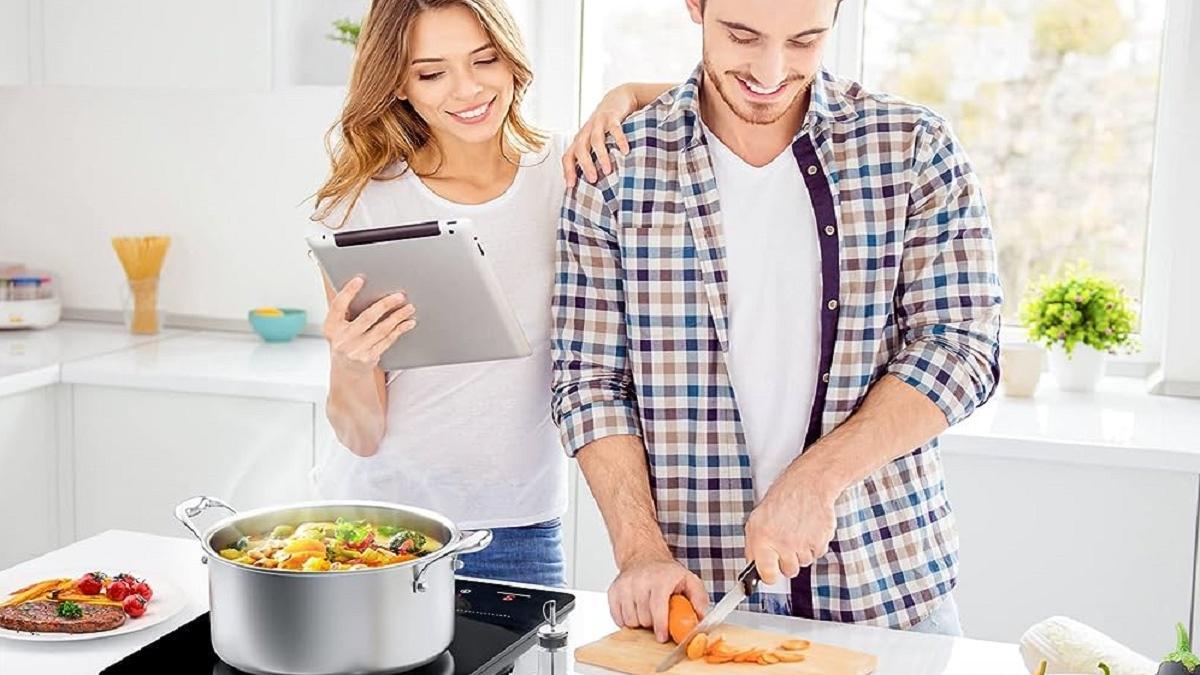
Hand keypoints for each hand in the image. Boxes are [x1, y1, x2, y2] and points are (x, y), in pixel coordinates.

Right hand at [322, 276, 416, 373]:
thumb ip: (347, 311)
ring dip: (397, 317)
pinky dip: (399, 330)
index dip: (348, 292)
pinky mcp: (369, 358)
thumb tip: (369, 288)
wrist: (347, 371)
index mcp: (331, 327)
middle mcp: (342, 339)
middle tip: (399, 295)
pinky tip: (408, 322)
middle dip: (385, 305)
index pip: (338, 305)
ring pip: (381, 329)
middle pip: (366, 318)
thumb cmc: (345, 342)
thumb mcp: (338, 328)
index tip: (360, 279)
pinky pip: (388, 340)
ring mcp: (356, 350)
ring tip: (409, 307)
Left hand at [562, 84, 636, 186]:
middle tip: (593, 180)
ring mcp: (598, 123)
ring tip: (608, 170)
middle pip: (580, 149)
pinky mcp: (611, 116)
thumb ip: (593, 156)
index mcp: (580, 140)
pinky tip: (625, 151)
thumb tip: (594, 183)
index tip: (571, 186)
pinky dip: (619, 140)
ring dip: (601, 156)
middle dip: (585, 165)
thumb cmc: (605, 127)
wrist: (617, 98)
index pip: (567, 156)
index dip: (567, 171)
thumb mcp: (595, 141)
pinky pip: (614, 129)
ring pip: (596, 140)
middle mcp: (586, 132)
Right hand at [608, 552, 708, 642]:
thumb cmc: (666, 572)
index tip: (662, 637)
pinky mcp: (613, 591)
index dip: (660, 625)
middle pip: (644, 618)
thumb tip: (701, 618)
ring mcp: (624, 585)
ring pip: (630, 620)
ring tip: (647, 613)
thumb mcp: (689, 580)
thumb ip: (699, 599)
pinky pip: (617, 617)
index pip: (658, 607)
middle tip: (658, 619)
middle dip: (652, 624)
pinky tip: (635, 612)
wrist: (643, 556)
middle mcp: (640, 580)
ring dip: (640, 623)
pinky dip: (626, 620)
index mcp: (660, 578)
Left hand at [743, 470, 838, 585]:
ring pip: (804, 562)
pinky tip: (809, 528)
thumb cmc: (781, 501)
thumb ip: (754, 547)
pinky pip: (817, 553)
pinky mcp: (820, 541)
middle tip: (786, 543)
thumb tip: (754, 568)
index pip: (767, 575)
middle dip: (788, 561)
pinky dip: (814, 544)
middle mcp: (783, 544)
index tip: (770, 573)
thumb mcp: (756, 520)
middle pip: (789, 571)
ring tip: (797, 530)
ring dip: (802, 551)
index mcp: (763, 539)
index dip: (769, 575)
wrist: (807, 485)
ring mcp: (803, 544)